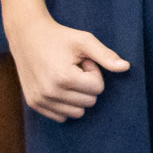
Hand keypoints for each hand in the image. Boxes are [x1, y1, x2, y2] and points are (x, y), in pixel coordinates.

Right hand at [6, 15, 128, 121]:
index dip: (93, 72)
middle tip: (73, 67)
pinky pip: (62, 117)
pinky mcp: (34, 104)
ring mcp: (40, 100)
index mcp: (63, 77)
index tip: (81, 61)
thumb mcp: (85, 41)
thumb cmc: (60, 37)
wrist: (26, 35)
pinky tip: (57, 85)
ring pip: (77, 113)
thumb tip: (126, 67)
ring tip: (66, 76)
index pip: (98, 89)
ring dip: (76, 95)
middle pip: (89, 102)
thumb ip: (106, 55)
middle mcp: (50, 92)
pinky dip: (65, 104)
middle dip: (86, 84)